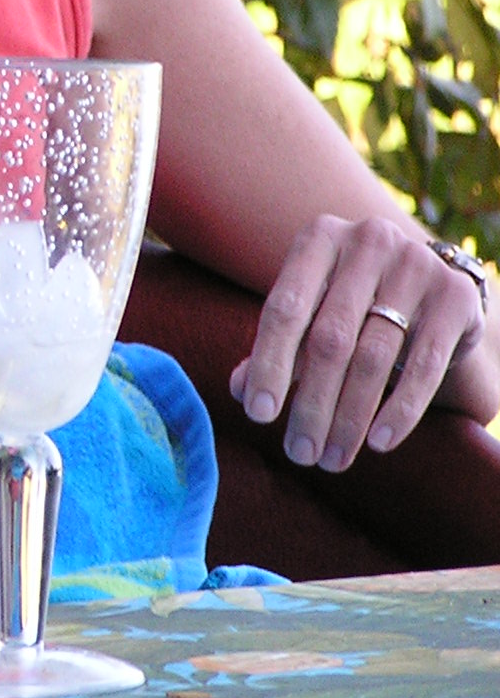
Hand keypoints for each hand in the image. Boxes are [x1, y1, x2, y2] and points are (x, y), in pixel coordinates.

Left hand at [229, 216, 486, 470]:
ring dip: (349, 417)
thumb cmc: (350, 301)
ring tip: (332, 458)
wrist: (429, 284)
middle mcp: (368, 241)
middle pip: (330, 339)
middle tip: (300, 453)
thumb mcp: (310, 312)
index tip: (259, 415)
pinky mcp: (455, 297)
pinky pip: (424, 365)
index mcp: (319, 239)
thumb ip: (277, 347)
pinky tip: (378, 442)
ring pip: (374, 356)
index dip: (268, 363)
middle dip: (311, 403)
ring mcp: (416, 265)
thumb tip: (241, 389)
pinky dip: (400, 409)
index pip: (285, 308)